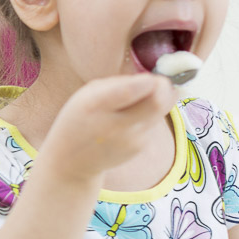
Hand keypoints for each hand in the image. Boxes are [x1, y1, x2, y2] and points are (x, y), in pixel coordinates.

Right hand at [41, 74, 174, 185]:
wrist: (72, 161)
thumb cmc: (79, 119)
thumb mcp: (86, 94)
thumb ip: (117, 83)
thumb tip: (151, 80)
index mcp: (95, 104)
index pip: (130, 91)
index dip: (148, 81)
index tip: (149, 77)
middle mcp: (114, 124)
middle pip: (157, 102)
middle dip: (165, 87)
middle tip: (160, 82)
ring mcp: (129, 139)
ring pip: (160, 111)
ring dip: (159, 99)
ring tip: (141, 99)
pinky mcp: (139, 147)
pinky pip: (153, 122)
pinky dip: (149, 114)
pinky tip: (132, 118)